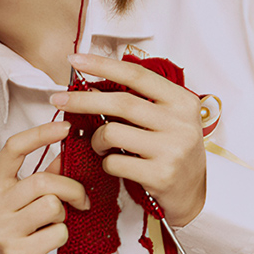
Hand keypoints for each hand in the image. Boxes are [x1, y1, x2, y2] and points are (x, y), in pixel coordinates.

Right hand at [0, 121, 89, 253]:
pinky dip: (62, 236)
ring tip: (56, 223)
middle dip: (71, 189)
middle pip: (42, 182)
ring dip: (64, 215)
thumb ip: (46, 175)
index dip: (41, 134)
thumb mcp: (28, 201)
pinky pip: (57, 233)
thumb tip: (70, 147)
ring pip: (51, 206)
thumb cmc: (21, 234)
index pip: (13, 148)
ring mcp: (1, 230)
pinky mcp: (15, 253)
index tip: (66, 127)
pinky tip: (50, 242)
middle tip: (82, 199)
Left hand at [52, 53, 205, 225]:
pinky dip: (105, 163)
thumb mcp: (165, 121)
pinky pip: (114, 162)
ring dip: (95, 139)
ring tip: (98, 145)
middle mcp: (180, 123)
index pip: (137, 75)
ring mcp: (172, 149)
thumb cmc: (173, 152)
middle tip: (59, 100)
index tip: (77, 59)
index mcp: (182, 101)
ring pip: (112, 132)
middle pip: (120, 102)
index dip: (104, 65)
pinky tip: (113, 165)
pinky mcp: (160, 175)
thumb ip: (137, 103)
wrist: (195, 194)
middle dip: (83, 100)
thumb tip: (91, 88)